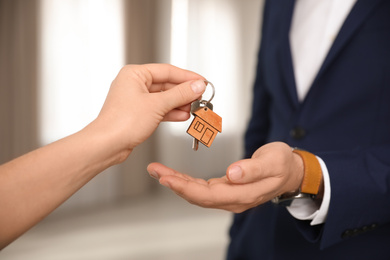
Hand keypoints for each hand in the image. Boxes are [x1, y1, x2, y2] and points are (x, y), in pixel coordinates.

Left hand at [90, 64, 205, 153]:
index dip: (187, 77)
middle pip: (166, 84)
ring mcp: (136, 100)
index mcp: (134, 74)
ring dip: (180, 103)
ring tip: (194, 107)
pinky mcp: (138, 114)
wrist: (107, 145)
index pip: (167, 71)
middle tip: (200, 96)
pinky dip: (171, 112)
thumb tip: (197, 86)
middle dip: (184, 92)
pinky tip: (183, 115)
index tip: (201, 81)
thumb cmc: (121, 123)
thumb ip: (180, 94)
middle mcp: (134, 84)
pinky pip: (159, 109)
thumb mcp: (157, 105)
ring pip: (164, 98)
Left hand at [147, 142, 303, 212]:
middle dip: (174, 184)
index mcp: (243, 194)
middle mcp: (233, 199)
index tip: (167, 179)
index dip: (186, 188)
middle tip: (155, 171)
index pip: (208, 195)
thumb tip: (233, 174)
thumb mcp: (273, 162)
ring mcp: (230, 195)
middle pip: (198, 196)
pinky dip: (187, 181)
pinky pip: (202, 188)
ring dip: (177, 183)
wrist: (291, 170)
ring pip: (198, 193)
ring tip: (159, 171)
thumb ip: (254, 169)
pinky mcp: (227, 188)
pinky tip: (176, 175)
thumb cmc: (283, 164)